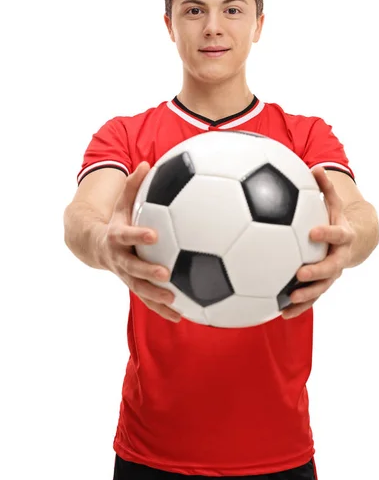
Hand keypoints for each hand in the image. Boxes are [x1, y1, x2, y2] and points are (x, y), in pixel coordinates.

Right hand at [99, 162, 181, 321]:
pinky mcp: (134, 286)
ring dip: (155, 297)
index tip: (153, 234)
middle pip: (131, 268)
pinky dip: (163, 310)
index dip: (137, 235)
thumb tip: (146, 163)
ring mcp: (126, 276)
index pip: (125, 236)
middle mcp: (119, 259)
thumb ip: (133, 185)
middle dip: (146, 272)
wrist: (95, 246)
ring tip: (174, 301)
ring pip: (138, 289)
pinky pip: (148, 301)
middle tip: (165, 274)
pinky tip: (182, 316)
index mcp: (116, 237)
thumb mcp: (121, 202)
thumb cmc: (116, 220)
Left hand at [281, 167, 355, 318]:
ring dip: (306, 296)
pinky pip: (311, 299)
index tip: (313, 232)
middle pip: (331, 267)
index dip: (327, 233)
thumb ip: (325, 186)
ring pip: (322, 288)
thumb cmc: (336, 218)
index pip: (336, 234)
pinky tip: (280, 313)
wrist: (354, 241)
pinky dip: (298, 307)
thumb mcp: (334, 201)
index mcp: (342, 235)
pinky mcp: (322, 285)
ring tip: (289, 301)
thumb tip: (315, 166)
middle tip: (299, 274)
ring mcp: (331, 274)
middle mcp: (339, 257)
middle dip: (317, 272)